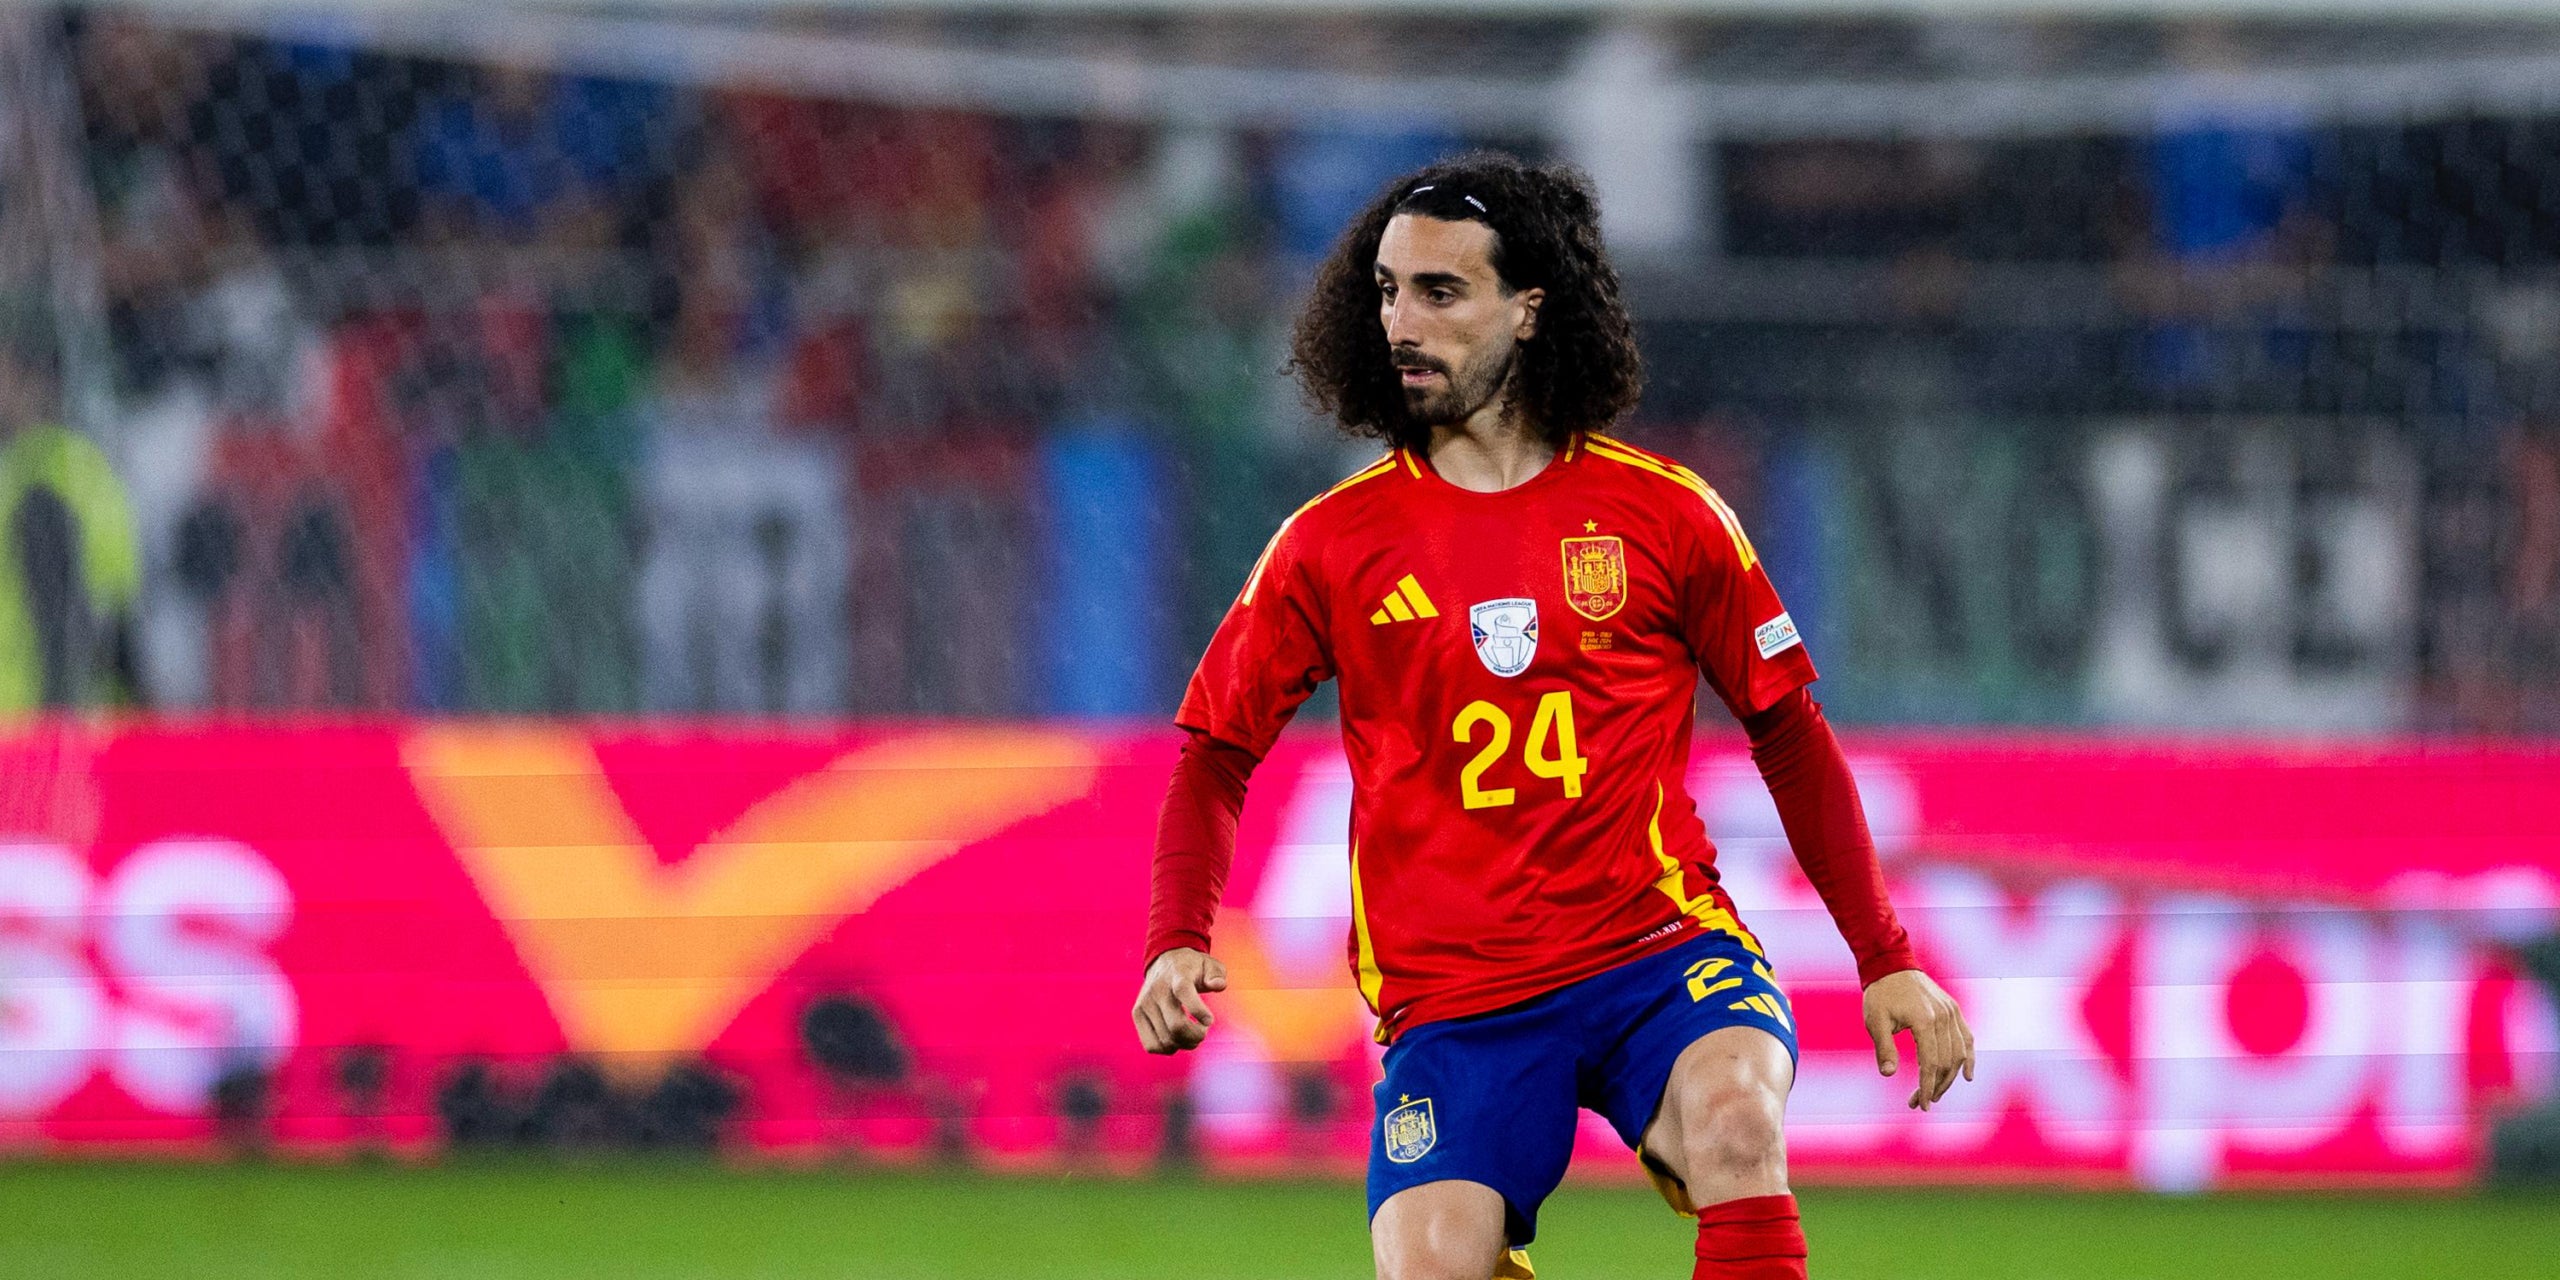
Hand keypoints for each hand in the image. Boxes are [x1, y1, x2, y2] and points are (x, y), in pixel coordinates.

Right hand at [1132, 947, 1227, 1053]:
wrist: (1164, 961)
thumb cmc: (1192, 968)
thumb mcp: (1209, 965)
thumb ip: (1217, 975)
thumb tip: (1218, 985)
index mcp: (1178, 975)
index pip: (1184, 991)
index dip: (1199, 1010)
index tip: (1209, 1020)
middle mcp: (1158, 989)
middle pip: (1176, 1025)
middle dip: (1197, 1035)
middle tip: (1203, 1031)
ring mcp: (1144, 1003)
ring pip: (1166, 1039)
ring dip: (1185, 1044)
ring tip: (1193, 1035)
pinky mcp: (1137, 1014)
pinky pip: (1151, 1045)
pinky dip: (1168, 1049)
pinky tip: (1178, 1039)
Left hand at [1862, 968, 1974, 1110]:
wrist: (1892, 965)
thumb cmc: (1880, 994)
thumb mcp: (1875, 1021)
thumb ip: (1884, 1048)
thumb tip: (1888, 1075)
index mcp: (1924, 1021)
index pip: (1930, 1063)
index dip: (1927, 1087)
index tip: (1921, 1106)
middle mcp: (1943, 1017)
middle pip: (1946, 1062)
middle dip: (1935, 1086)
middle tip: (1920, 1102)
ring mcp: (1952, 1013)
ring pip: (1959, 1054)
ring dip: (1949, 1077)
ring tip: (1935, 1093)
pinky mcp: (1954, 1010)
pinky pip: (1967, 1038)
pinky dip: (1969, 1057)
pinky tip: (1967, 1075)